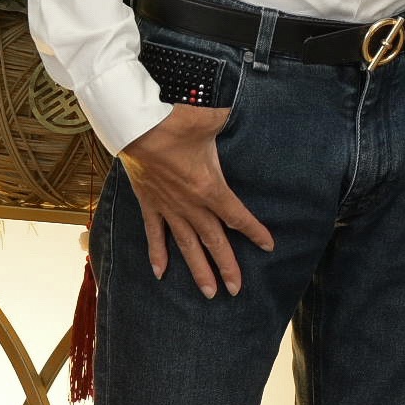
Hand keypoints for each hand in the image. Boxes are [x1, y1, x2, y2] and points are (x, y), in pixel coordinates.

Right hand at [119, 100, 275, 297]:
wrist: (136, 128)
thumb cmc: (177, 122)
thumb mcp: (212, 119)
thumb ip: (229, 120)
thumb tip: (237, 111)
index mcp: (210, 188)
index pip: (238, 217)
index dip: (255, 232)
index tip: (268, 246)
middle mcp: (191, 205)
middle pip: (214, 241)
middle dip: (227, 266)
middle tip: (236, 290)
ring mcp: (169, 208)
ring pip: (187, 246)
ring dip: (198, 270)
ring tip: (208, 293)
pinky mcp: (149, 204)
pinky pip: (154, 234)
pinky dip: (157, 254)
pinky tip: (161, 273)